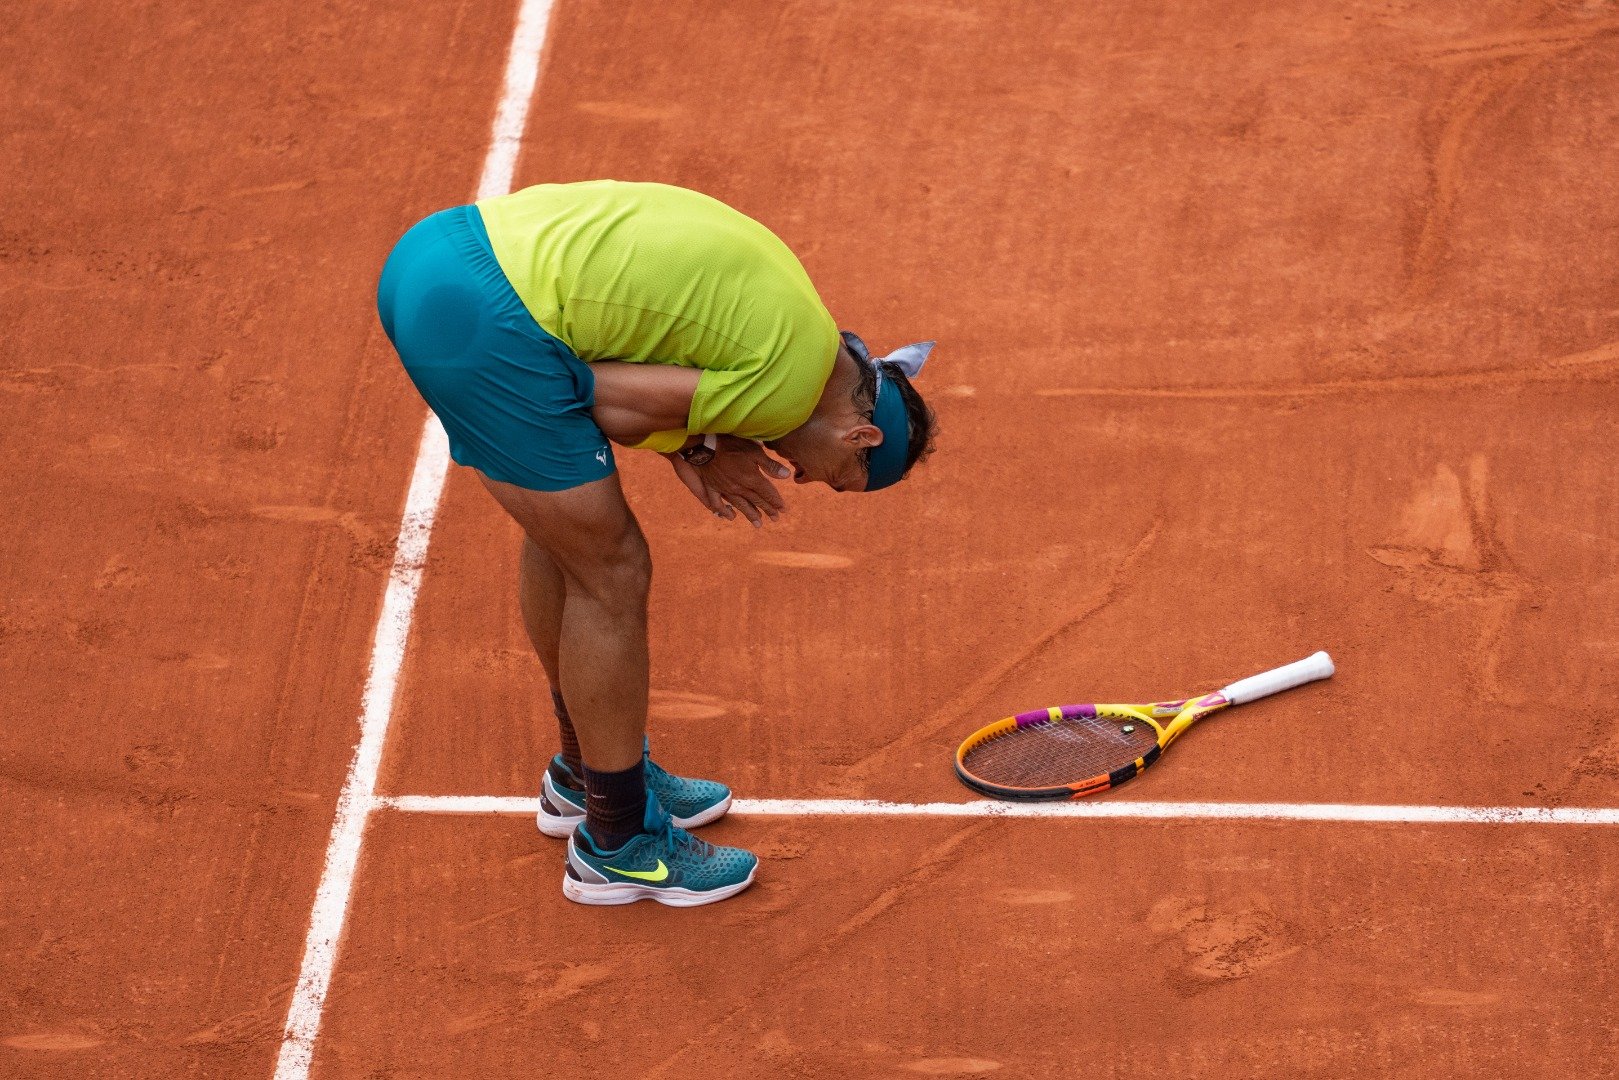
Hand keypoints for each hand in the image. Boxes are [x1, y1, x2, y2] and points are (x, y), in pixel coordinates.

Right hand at [666, 436, 791, 526]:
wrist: (706, 445)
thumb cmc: (732, 444)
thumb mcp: (755, 451)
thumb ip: (770, 465)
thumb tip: (787, 475)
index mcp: (752, 479)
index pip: (767, 493)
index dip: (776, 502)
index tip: (783, 509)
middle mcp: (740, 488)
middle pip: (757, 501)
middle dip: (767, 510)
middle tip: (775, 518)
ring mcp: (726, 490)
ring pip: (741, 505)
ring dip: (750, 514)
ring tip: (758, 524)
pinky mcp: (713, 488)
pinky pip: (718, 503)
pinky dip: (724, 511)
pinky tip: (730, 517)